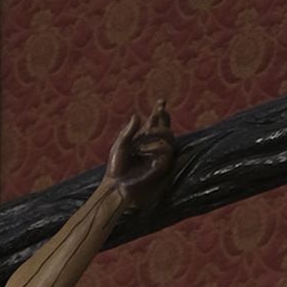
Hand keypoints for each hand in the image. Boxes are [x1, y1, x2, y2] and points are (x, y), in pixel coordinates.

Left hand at [103, 98, 174, 212]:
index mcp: (143, 139)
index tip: (162, 101)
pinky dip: (156, 147)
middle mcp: (153, 145)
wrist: (116, 185)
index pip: (155, 122)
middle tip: (157, 112)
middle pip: (166, 127)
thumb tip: (137, 115)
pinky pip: (167, 151)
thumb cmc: (116, 166)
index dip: (160, 111)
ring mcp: (159, 155)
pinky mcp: (162, 165)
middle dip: (164, 118)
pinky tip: (143, 150)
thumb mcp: (120, 145)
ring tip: (145, 133)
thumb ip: (129, 131)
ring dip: (158, 132)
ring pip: (169, 137)